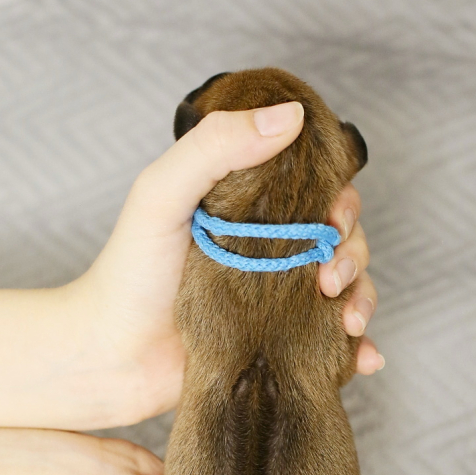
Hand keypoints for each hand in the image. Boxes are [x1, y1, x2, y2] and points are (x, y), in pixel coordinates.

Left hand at [78, 101, 381, 425]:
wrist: (110, 356)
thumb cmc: (130, 272)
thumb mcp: (163, 195)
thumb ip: (215, 148)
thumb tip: (291, 115)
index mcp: (251, 210)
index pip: (317, 191)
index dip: (339, 199)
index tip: (334, 216)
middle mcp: (271, 252)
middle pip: (340, 240)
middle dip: (352, 254)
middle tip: (330, 279)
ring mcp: (277, 300)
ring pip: (346, 290)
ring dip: (363, 300)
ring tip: (348, 323)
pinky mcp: (278, 343)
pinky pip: (332, 345)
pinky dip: (359, 351)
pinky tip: (365, 358)